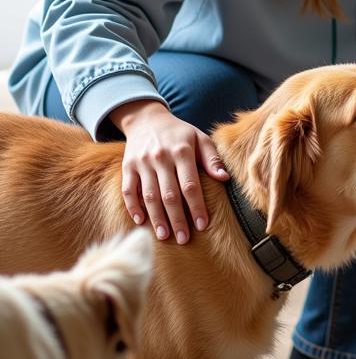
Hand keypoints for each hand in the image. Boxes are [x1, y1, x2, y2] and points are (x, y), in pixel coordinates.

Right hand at [111, 100, 229, 243]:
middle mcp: (161, 158)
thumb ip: (212, 159)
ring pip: (149, 195)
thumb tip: (224, 178)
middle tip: (183, 239)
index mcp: (182, 151)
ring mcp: (142, 163)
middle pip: (169, 194)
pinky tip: (140, 222)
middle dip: (177, 219)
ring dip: (156, 218)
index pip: (190, 185)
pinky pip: (128, 190)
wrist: (146, 119)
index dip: (196, 206)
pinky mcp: (127, 167)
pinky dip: (133, 206)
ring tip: (164, 236)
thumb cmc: (180, 133)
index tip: (202, 225)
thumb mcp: (200, 138)